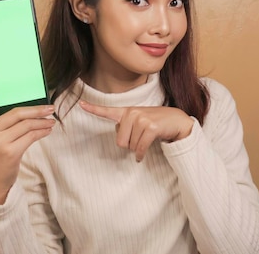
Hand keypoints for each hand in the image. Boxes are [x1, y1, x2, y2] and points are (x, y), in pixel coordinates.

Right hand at [0, 63, 55, 203]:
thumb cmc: (0, 155)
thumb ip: (9, 124)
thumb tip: (33, 110)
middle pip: (16, 113)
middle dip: (36, 109)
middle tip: (50, 107)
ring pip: (26, 125)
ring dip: (43, 122)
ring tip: (51, 121)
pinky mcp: (10, 152)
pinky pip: (31, 136)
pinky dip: (42, 132)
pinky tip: (48, 130)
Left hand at [79, 101, 193, 161]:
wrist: (177, 121)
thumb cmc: (156, 124)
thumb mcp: (139, 122)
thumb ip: (127, 128)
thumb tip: (121, 142)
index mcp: (126, 111)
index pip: (107, 111)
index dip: (93, 109)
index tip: (80, 104)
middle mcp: (132, 113)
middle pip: (120, 142)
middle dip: (129, 145)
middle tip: (140, 139)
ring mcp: (141, 118)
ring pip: (130, 146)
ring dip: (138, 149)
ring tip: (147, 139)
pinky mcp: (150, 127)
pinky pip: (140, 148)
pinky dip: (141, 154)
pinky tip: (143, 155)